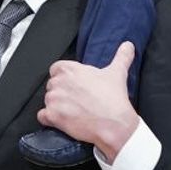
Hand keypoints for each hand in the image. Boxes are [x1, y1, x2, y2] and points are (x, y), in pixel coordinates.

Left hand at [37, 41, 139, 160]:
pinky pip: (42, 116)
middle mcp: (59, 82)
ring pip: (47, 101)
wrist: (114, 124)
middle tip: (76, 100)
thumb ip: (121, 56)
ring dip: (56, 106)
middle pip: (52, 85)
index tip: (73, 85)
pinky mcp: (52, 116)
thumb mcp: (117, 73)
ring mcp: (53, 100)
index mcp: (70, 69)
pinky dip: (49, 119)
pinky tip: (63, 120)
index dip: (64, 77)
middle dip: (61, 93)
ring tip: (73, 111)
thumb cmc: (114, 99)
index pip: (56, 69)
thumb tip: (128, 46)